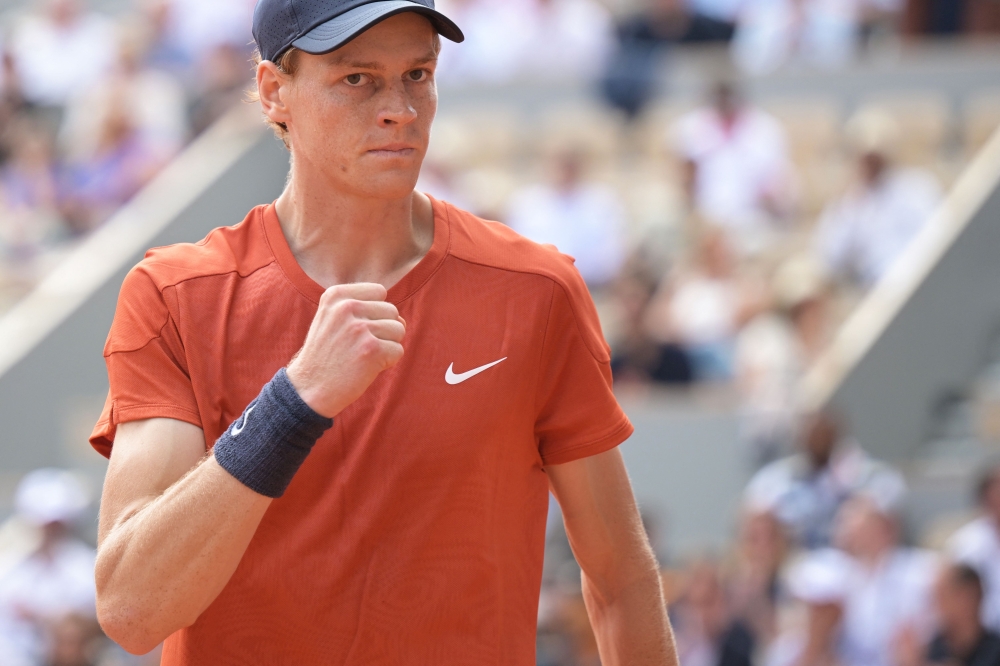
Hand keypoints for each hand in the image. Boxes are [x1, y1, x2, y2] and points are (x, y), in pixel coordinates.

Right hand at [286, 283, 404, 417]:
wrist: (308, 389)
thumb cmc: (327, 355)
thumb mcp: (333, 320)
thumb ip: (366, 310)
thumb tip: (401, 320)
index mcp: (335, 295)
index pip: (379, 291)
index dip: (374, 312)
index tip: (355, 329)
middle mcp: (347, 307)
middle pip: (391, 311)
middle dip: (383, 330)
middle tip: (358, 347)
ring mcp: (359, 328)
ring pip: (399, 329)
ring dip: (387, 346)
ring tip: (363, 356)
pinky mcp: (372, 349)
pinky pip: (398, 350)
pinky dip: (388, 362)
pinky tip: (366, 367)